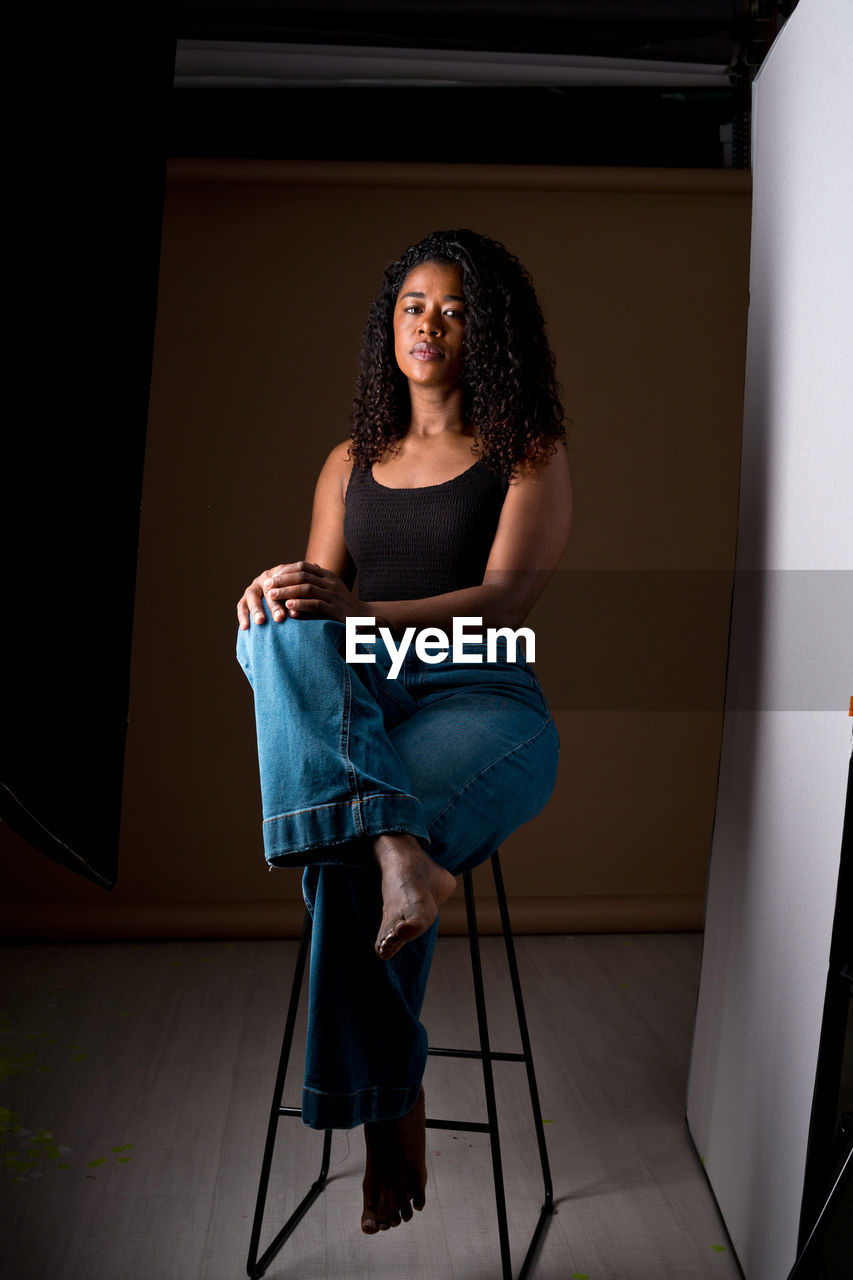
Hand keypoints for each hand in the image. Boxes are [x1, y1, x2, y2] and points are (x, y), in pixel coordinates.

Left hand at [237, 561, 362, 629]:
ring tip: (272, 596)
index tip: (272, 575)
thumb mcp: (328, 592)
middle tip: (267, 585)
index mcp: (328, 575)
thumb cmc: (342, 607)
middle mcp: (331, 582)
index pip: (304, 566)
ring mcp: (334, 595)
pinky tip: (289, 606)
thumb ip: (312, 587)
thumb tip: (290, 585)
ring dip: (287, 591)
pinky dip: (301, 604)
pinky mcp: (336, 609)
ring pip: (306, 588)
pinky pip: (316, 604)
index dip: (286, 570)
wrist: (365, 619)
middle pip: (302, 575)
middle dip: (282, 580)